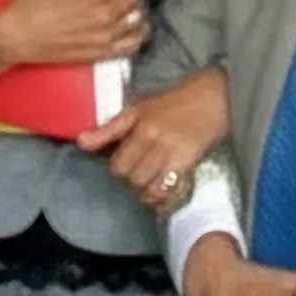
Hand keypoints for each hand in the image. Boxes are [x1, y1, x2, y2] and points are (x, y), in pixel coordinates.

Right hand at [0, 0, 144, 68]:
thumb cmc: (27, 1)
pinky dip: (135, 34)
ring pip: (138, 19)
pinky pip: (132, 44)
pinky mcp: (101, 52)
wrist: (17, 36)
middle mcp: (105, 12)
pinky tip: (127, 27)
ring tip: (124, 4)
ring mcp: (106, 35)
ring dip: (134, 9)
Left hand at [78, 68, 229, 210]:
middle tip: (138, 176)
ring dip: (148, 192)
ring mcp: (173, 155)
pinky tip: (165, 194)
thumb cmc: (174, 100)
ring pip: (151, 188)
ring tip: (150, 185)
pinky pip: (173, 191)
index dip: (117, 169)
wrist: (215, 97)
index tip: (125, 165)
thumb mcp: (137, 109)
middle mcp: (154, 143)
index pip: (117, 165)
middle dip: (132, 182)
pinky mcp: (191, 163)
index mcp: (138, 128)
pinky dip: (166, 198)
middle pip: (133, 179)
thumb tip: (80, 142)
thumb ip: (109, 129)